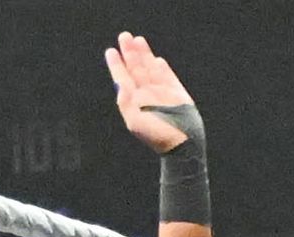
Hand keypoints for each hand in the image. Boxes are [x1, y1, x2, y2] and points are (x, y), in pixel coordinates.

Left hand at [104, 32, 193, 151]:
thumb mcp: (134, 120)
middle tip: (124, 36)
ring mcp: (161, 93)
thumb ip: (125, 101)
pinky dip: (161, 68)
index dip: (117, 65)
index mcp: (134, 101)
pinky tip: (156, 59)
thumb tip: (119, 84)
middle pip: (135, 69)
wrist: (181, 142)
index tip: (111, 51)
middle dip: (130, 53)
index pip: (123, 78)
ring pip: (150, 68)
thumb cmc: (157, 135)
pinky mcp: (176, 93)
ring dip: (144, 54)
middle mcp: (146, 95)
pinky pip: (167, 76)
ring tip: (137, 39)